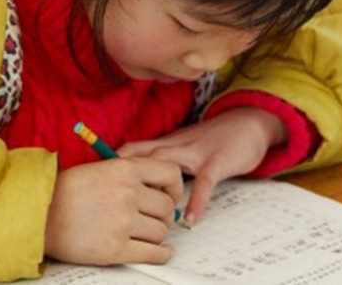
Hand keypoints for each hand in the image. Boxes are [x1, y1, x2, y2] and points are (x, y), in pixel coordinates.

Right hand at [44, 157, 182, 265]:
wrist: (38, 214)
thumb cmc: (65, 191)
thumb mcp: (100, 168)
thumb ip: (130, 174)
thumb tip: (159, 189)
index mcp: (125, 169)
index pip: (171, 174)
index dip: (175, 188)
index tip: (170, 196)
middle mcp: (128, 193)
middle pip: (167, 208)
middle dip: (164, 216)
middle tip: (155, 219)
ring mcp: (122, 222)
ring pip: (161, 232)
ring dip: (157, 235)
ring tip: (146, 234)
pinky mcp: (115, 248)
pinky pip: (152, 253)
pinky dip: (161, 254)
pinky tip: (160, 252)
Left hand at [117, 108, 285, 226]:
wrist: (248, 122)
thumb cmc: (214, 138)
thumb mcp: (185, 144)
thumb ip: (163, 157)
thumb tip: (137, 174)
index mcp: (167, 143)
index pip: (133, 149)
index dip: (112, 161)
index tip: (93, 177)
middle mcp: (177, 145)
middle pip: (143, 155)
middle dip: (123, 172)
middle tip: (108, 194)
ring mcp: (197, 153)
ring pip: (168, 166)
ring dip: (154, 188)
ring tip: (144, 213)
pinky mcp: (218, 162)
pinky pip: (205, 183)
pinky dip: (196, 201)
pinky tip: (190, 220)